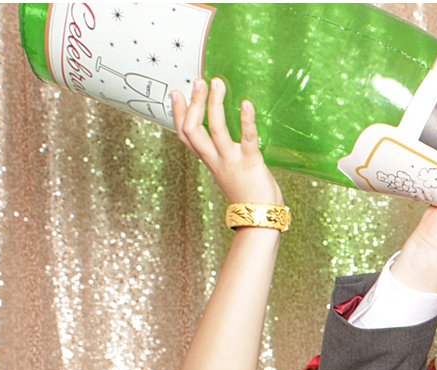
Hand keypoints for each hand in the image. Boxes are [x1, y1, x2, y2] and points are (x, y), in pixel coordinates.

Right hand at [171, 77, 283, 205]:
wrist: (260, 220)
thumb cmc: (249, 195)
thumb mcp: (229, 172)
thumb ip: (225, 155)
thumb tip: (227, 138)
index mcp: (210, 161)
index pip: (186, 135)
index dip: (178, 115)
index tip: (177, 94)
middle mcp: (216, 160)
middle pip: (194, 130)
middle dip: (194, 104)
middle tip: (199, 82)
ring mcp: (232, 161)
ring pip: (216, 130)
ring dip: (214, 104)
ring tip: (217, 84)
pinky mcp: (251, 163)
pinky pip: (247, 139)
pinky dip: (246, 120)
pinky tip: (246, 104)